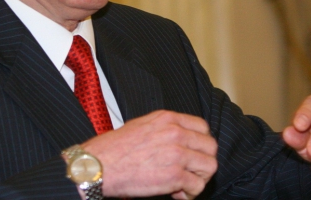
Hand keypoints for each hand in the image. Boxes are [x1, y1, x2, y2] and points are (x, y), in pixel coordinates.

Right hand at [80, 110, 217, 198]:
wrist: (100, 165)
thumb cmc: (115, 148)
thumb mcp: (142, 125)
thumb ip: (164, 128)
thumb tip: (180, 140)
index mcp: (167, 119)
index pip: (202, 127)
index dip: (200, 143)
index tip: (193, 154)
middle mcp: (175, 133)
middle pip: (210, 147)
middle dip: (202, 162)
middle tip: (190, 172)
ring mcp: (177, 154)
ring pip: (209, 166)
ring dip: (199, 178)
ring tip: (184, 184)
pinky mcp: (174, 176)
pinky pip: (197, 185)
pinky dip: (189, 193)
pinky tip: (176, 193)